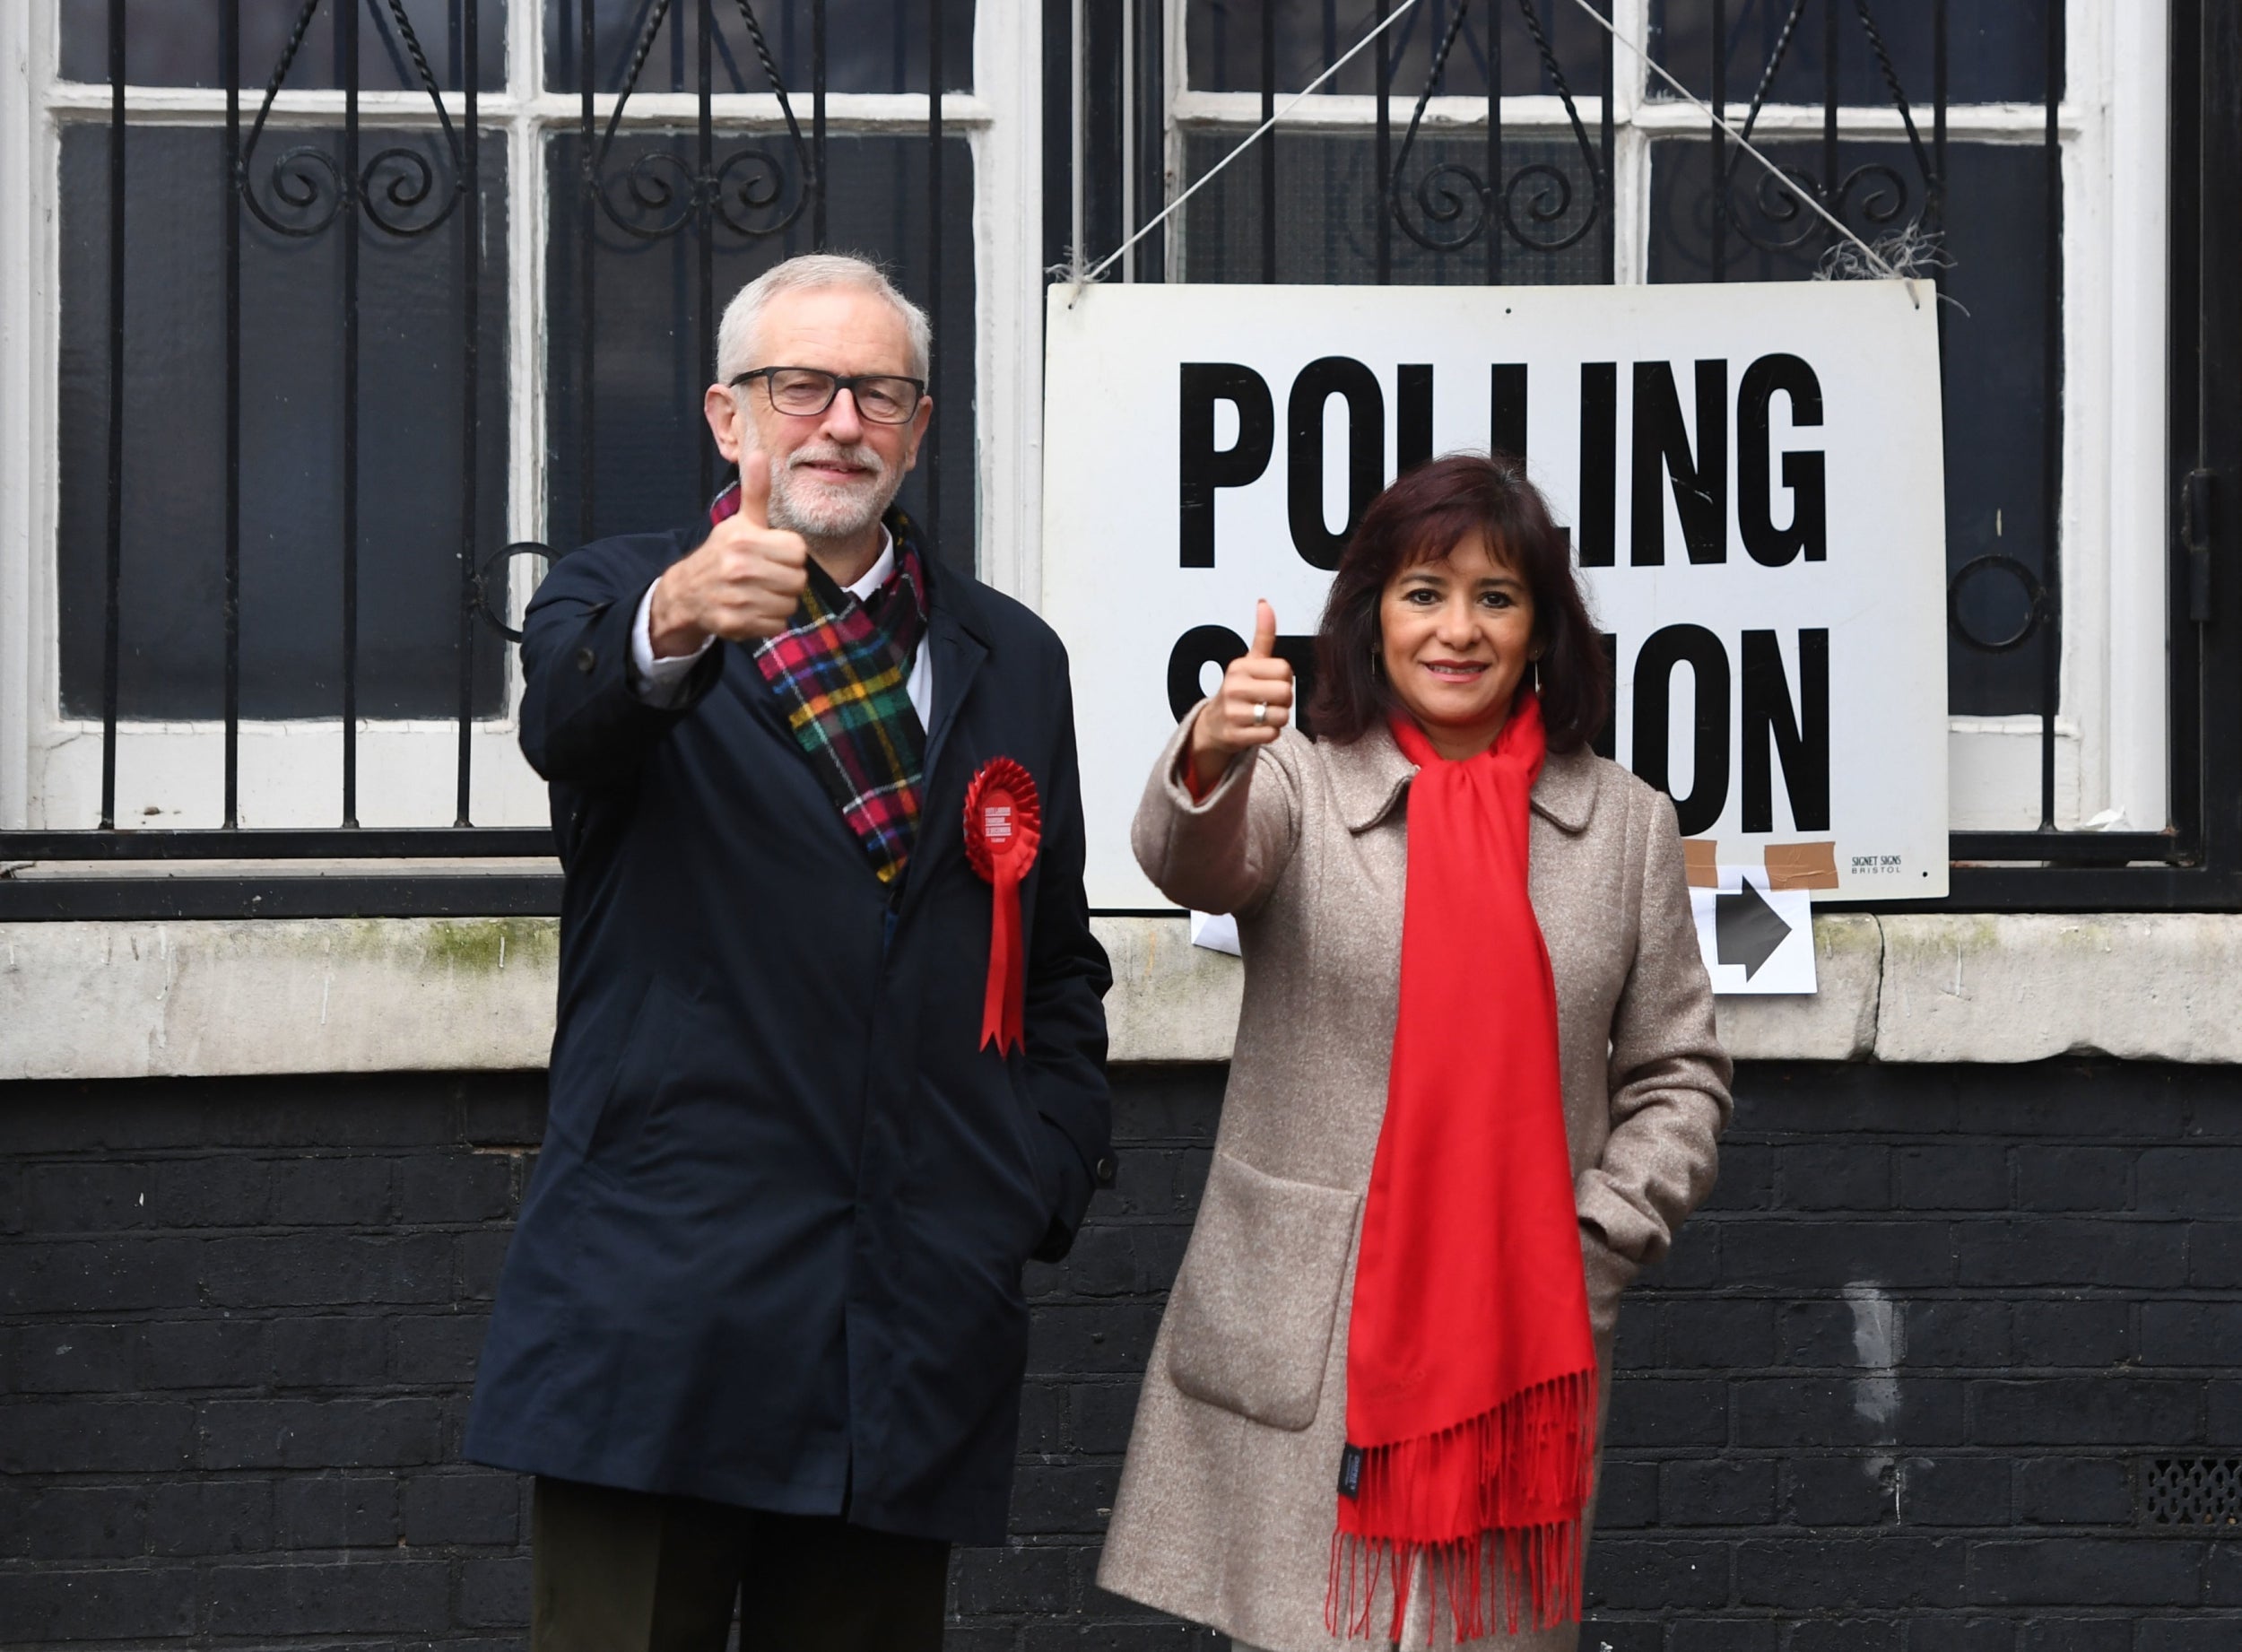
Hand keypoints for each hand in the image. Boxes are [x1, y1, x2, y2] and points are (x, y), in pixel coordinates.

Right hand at [647, 452, 808, 651]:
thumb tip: (759, 453)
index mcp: (745, 539)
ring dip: (779, 602)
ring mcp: (736, 598)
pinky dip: (769, 621)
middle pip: (798, 580)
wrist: (687, 591)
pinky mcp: (734, 623)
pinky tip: (753, 609)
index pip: (798, 552)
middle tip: (767, 576)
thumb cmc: (723, 553)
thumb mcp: (740, 522)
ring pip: (789, 604)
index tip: (772, 554)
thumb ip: (756, 492)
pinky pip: (776, 625)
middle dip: (787, 580)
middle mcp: (739, 567)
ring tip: (759, 592)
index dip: (789, 555)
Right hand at [1187, 600, 1293, 793]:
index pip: (1284, 669)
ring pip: (1281, 716)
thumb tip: (1264, 603)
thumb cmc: (1238, 691)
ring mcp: (1233, 713)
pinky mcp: (1235, 735)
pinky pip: (1271, 735)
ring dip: (1278, 719)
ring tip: (1263, 715)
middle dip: (1284, 700)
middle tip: (1270, 701)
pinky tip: (1257, 728)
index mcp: (1239, 667)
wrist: (1213, 725)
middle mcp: (1234, 688)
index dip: (1284, 678)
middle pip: (1285, 693)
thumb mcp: (1249, 662)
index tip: (1270, 682)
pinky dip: (1270, 734)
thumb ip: (1263, 635)